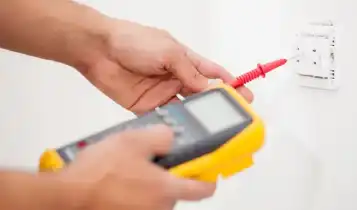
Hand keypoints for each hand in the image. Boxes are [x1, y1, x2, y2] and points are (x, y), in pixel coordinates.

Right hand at [57, 125, 214, 209]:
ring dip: (152, 181)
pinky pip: (141, 200)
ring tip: (133, 166)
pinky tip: (122, 177)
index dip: (210, 177)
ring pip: (158, 195)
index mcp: (166, 188)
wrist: (69, 195)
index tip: (210, 168)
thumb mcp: (134, 139)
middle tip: (157, 158)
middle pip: (178, 190)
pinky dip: (138, 190)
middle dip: (172, 174)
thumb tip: (171, 137)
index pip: (204, 188)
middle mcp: (158, 206)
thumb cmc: (99, 173)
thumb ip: (161, 136)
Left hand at [79, 19, 253, 114]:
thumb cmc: (132, 41)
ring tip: (208, 127)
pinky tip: (183, 131)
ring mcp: (163, 93)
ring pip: (186, 109)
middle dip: (217, 106)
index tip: (245, 95)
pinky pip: (165, 118)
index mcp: (185, 60)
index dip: (231, 84)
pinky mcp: (148, 106)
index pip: (213, 74)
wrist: (99, 50)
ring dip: (196, 117)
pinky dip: (174, 125)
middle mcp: (176, 78)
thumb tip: (210, 89)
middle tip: (230, 118)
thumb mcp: (168, 52)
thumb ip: (189, 73)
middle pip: (202, 95)